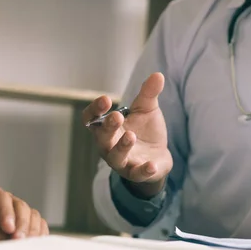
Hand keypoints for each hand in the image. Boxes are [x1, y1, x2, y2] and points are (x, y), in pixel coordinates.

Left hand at [0, 168, 48, 238]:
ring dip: (31, 228)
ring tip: (27, 243)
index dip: (8, 213)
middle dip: (22, 224)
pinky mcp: (13, 225)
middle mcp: (0, 199)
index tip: (7, 228)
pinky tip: (36, 241)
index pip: (4, 198)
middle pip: (21, 207)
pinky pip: (32, 224)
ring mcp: (8, 211)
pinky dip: (38, 231)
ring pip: (30, 215)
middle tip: (18, 240)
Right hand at [83, 72, 172, 197]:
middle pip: (102, 138)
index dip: (94, 110)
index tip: (106, 99)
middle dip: (108, 127)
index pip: (91, 119)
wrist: (158, 157)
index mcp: (106, 128)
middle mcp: (109, 146)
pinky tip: (151, 165)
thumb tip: (158, 75)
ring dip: (122, 147)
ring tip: (131, 136)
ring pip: (115, 157)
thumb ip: (148, 94)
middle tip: (117, 116)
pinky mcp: (136, 173)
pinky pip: (137, 174)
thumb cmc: (145, 131)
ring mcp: (122, 162)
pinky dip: (143, 170)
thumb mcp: (147, 110)